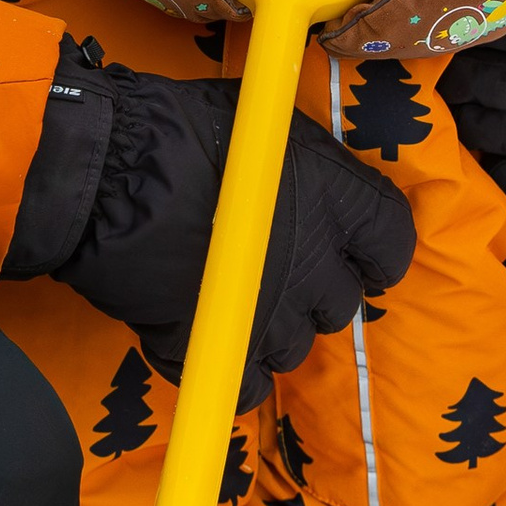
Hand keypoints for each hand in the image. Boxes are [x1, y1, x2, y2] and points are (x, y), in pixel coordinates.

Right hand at [3, 38, 415, 398]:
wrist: (111, 178)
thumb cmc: (180, 130)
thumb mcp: (256, 119)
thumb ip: (293, 158)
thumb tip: (293, 168)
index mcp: (337, 198)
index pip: (395, 240)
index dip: (377, 249)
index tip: (358, 248)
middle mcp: (317, 263)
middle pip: (345, 302)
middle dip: (318, 289)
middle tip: (282, 266)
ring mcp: (272, 316)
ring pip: (298, 347)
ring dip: (276, 328)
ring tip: (240, 299)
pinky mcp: (224, 353)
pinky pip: (249, 387)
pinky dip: (236, 372)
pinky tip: (214, 338)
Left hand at [290, 0, 505, 61]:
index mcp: (408, 16)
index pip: (350, 40)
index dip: (330, 21)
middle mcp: (437, 38)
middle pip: (380, 42)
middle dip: (361, 18)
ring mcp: (466, 35)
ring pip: (410, 40)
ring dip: (391, 18)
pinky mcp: (488, 26)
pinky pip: (440, 31)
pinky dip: (422, 16)